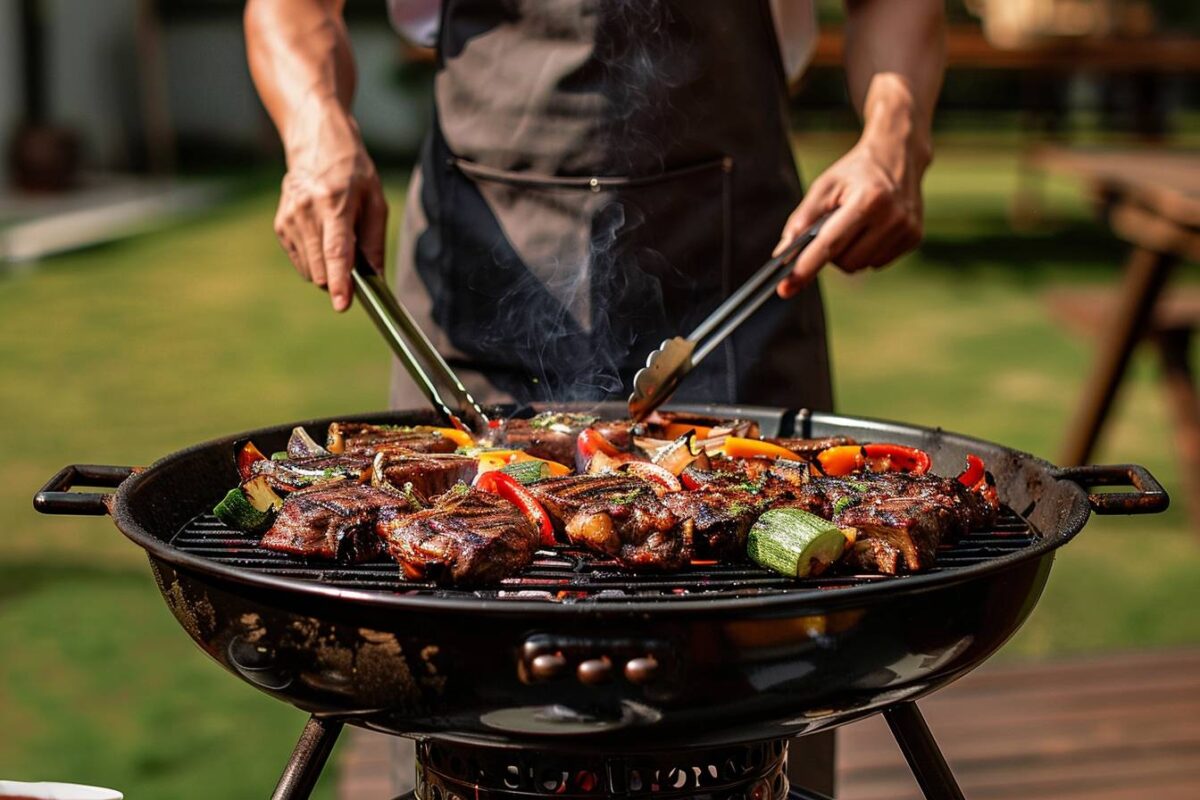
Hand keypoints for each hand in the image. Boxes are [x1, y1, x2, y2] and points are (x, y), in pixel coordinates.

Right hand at [273, 100, 387, 311]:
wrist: (315, 142)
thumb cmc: (352, 170)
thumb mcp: (375, 200)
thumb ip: (374, 242)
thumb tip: (376, 280)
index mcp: (333, 203)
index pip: (336, 251)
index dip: (340, 282)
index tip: (342, 304)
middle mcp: (305, 212)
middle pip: (321, 268)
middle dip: (340, 278)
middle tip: (354, 257)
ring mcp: (289, 219)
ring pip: (310, 270)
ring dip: (328, 268)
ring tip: (337, 236)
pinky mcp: (280, 225)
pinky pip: (301, 262)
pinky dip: (315, 259)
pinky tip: (322, 235)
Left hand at [774, 126, 928, 298]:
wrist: (898, 155)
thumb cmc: (855, 172)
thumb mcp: (824, 187)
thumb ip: (801, 220)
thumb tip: (782, 255)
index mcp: (869, 199)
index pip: (830, 243)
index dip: (807, 266)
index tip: (786, 287)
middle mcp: (892, 216)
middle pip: (846, 262)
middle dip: (831, 254)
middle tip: (833, 229)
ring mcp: (907, 229)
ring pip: (861, 266)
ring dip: (849, 254)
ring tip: (854, 226)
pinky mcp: (914, 237)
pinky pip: (878, 263)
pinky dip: (867, 253)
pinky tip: (871, 230)